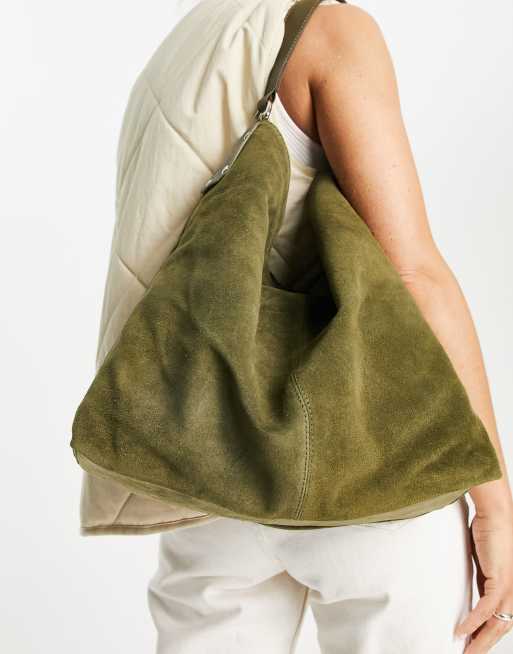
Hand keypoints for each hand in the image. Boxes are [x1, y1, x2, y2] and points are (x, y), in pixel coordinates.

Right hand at [454, 508, 512, 651]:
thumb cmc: (490, 530)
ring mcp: (510, 587)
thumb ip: (482, 578)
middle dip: (485, 644)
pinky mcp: (501, 581)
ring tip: (466, 652)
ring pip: (496, 624)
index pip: (502, 619)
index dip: (489, 635)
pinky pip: (485, 609)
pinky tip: (462, 631)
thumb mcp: (485, 561)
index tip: (474, 644)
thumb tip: (472, 590)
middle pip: (502, 627)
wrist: (497, 514)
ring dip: (479, 641)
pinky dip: (473, 622)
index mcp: (511, 587)